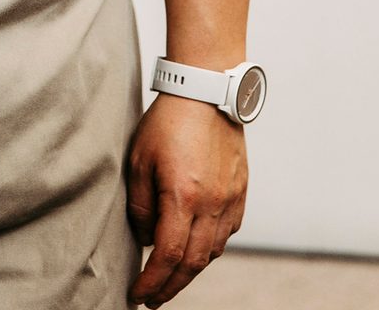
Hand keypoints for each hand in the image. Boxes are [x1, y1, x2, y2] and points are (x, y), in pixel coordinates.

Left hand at [126, 95, 247, 305]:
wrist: (206, 89)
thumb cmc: (168, 120)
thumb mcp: (139, 159)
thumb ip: (140, 204)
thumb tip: (144, 239)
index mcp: (182, 197)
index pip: (168, 256)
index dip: (152, 282)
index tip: (138, 296)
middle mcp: (211, 204)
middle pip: (193, 264)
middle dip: (171, 287)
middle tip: (153, 300)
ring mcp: (230, 199)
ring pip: (213, 252)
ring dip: (191, 271)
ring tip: (171, 278)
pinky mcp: (240, 191)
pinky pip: (227, 232)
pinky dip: (210, 248)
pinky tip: (197, 248)